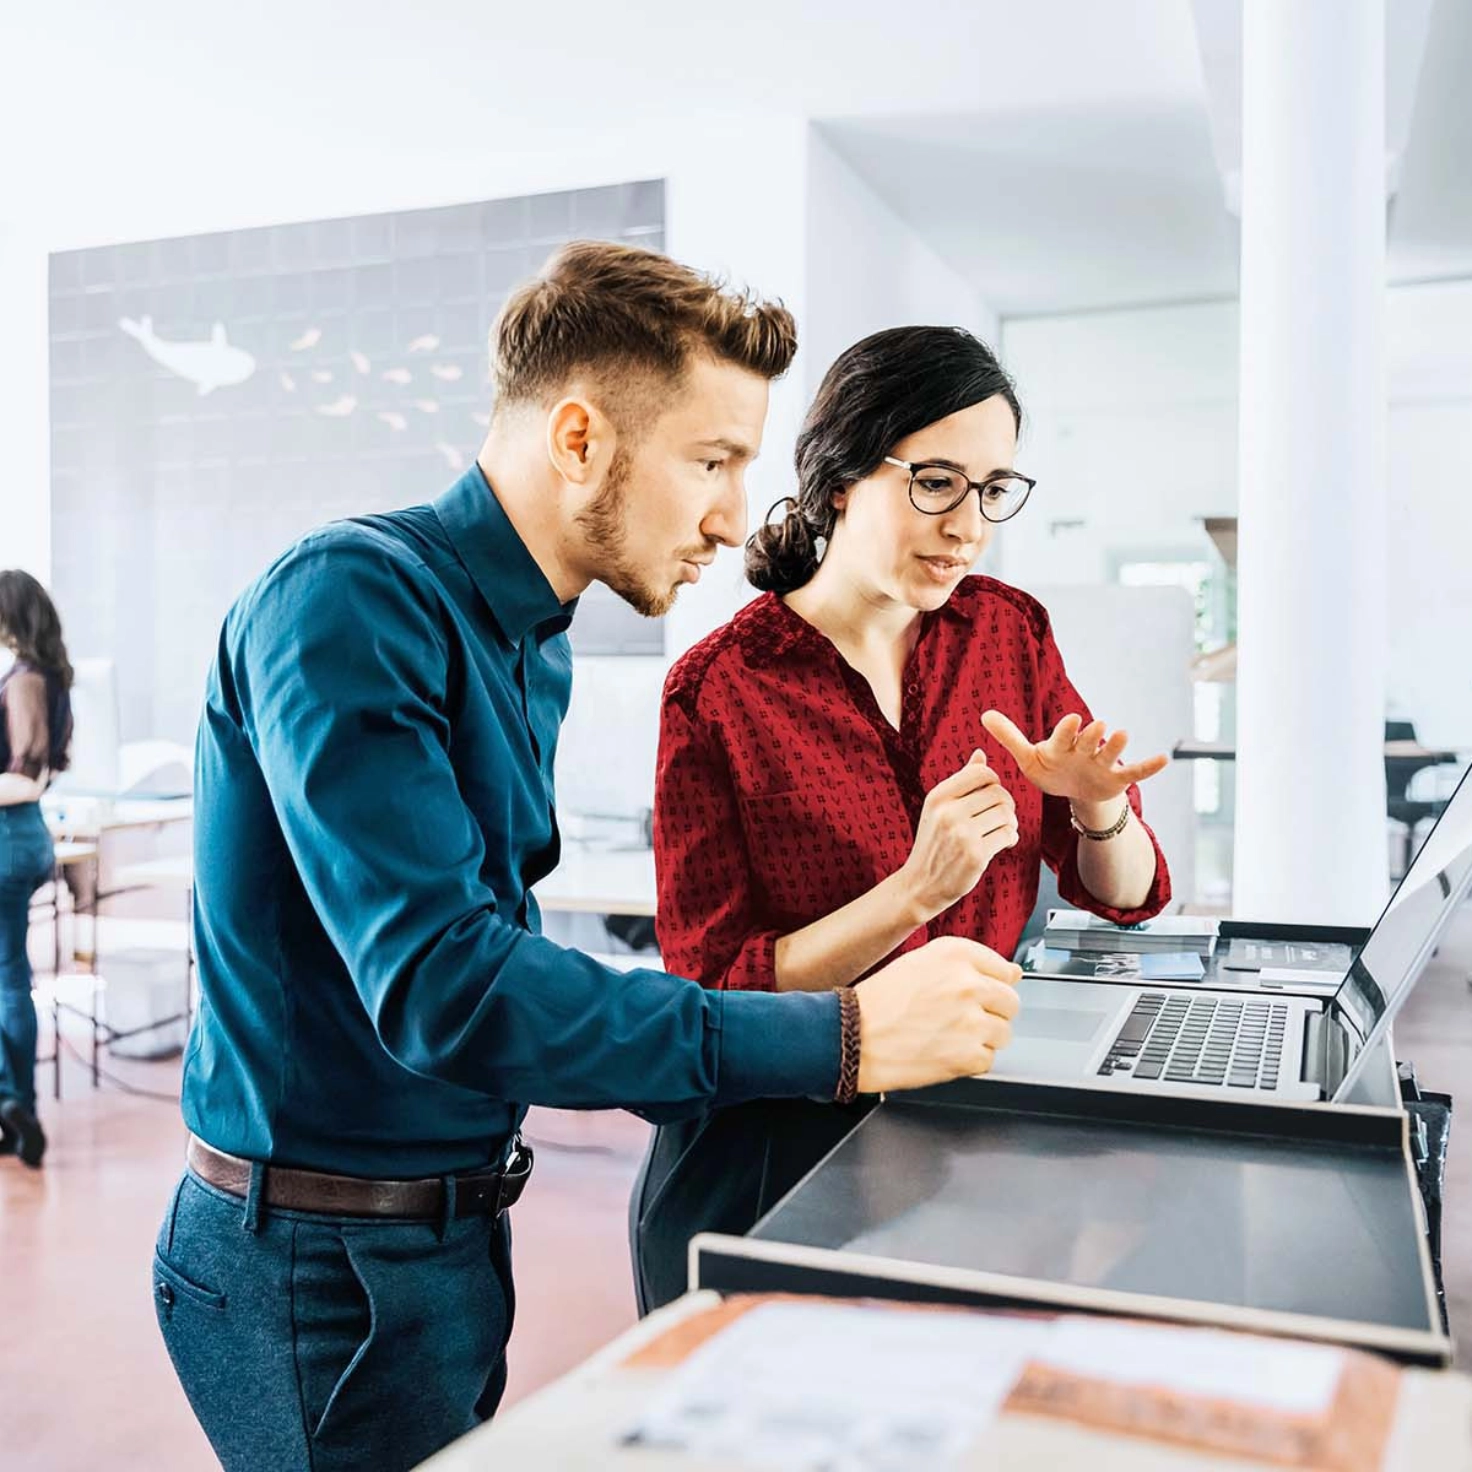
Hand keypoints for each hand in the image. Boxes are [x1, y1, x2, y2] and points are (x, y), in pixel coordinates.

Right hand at [853, 937, 1021, 1092]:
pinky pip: (988, 1059)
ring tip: (949, 1036)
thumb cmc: (878, 1001)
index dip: (991, 985)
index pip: (1005, 969)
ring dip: (982, 1038)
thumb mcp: (920, 963)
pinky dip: (970, 1061)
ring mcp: (971, 1021)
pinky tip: (945, 1051)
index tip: (979, 995)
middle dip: (992, 1013)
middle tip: (962, 1019)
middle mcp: (968, 984)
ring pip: (1003, 1033)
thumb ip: (968, 964)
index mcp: (956, 954)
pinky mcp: (968, 1055)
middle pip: (1010, 1002)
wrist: (852, 1036)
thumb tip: (1014, 973)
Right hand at [899, 752, 1018, 920]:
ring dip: (1010, 822)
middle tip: (1002, 816)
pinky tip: (1002, 842)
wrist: (922, 884)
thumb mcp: (939, 809)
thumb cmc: (934, 843)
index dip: (994, 782)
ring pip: (1006, 814)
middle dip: (1006, 804)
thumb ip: (961, 782)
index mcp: (938, 796)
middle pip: (998, 793)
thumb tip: (981, 754)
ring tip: (1002, 830)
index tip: (992, 795)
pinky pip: (1007, 835)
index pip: (981, 773)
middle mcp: (949, 812)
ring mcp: (962, 834)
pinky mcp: (976, 855)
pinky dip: (1010, 838)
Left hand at [981, 710, 1167, 803]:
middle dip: (1092, 735)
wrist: (1072, 790)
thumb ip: (1009, 737)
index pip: (1062, 736)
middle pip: (1088, 741)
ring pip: (1110, 753)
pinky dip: (1149, 767)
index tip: (1071, 720)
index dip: (1066, 729)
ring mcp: (1102, 763)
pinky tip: (1164, 760)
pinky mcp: (1116, 779)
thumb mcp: (1028, 757)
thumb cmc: (1050, 769)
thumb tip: (984, 714)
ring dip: (1116, 745)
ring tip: (1123, 734)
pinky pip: (1135, 773)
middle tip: (1097, 725)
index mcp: (1061, 745)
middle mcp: (1084, 750)